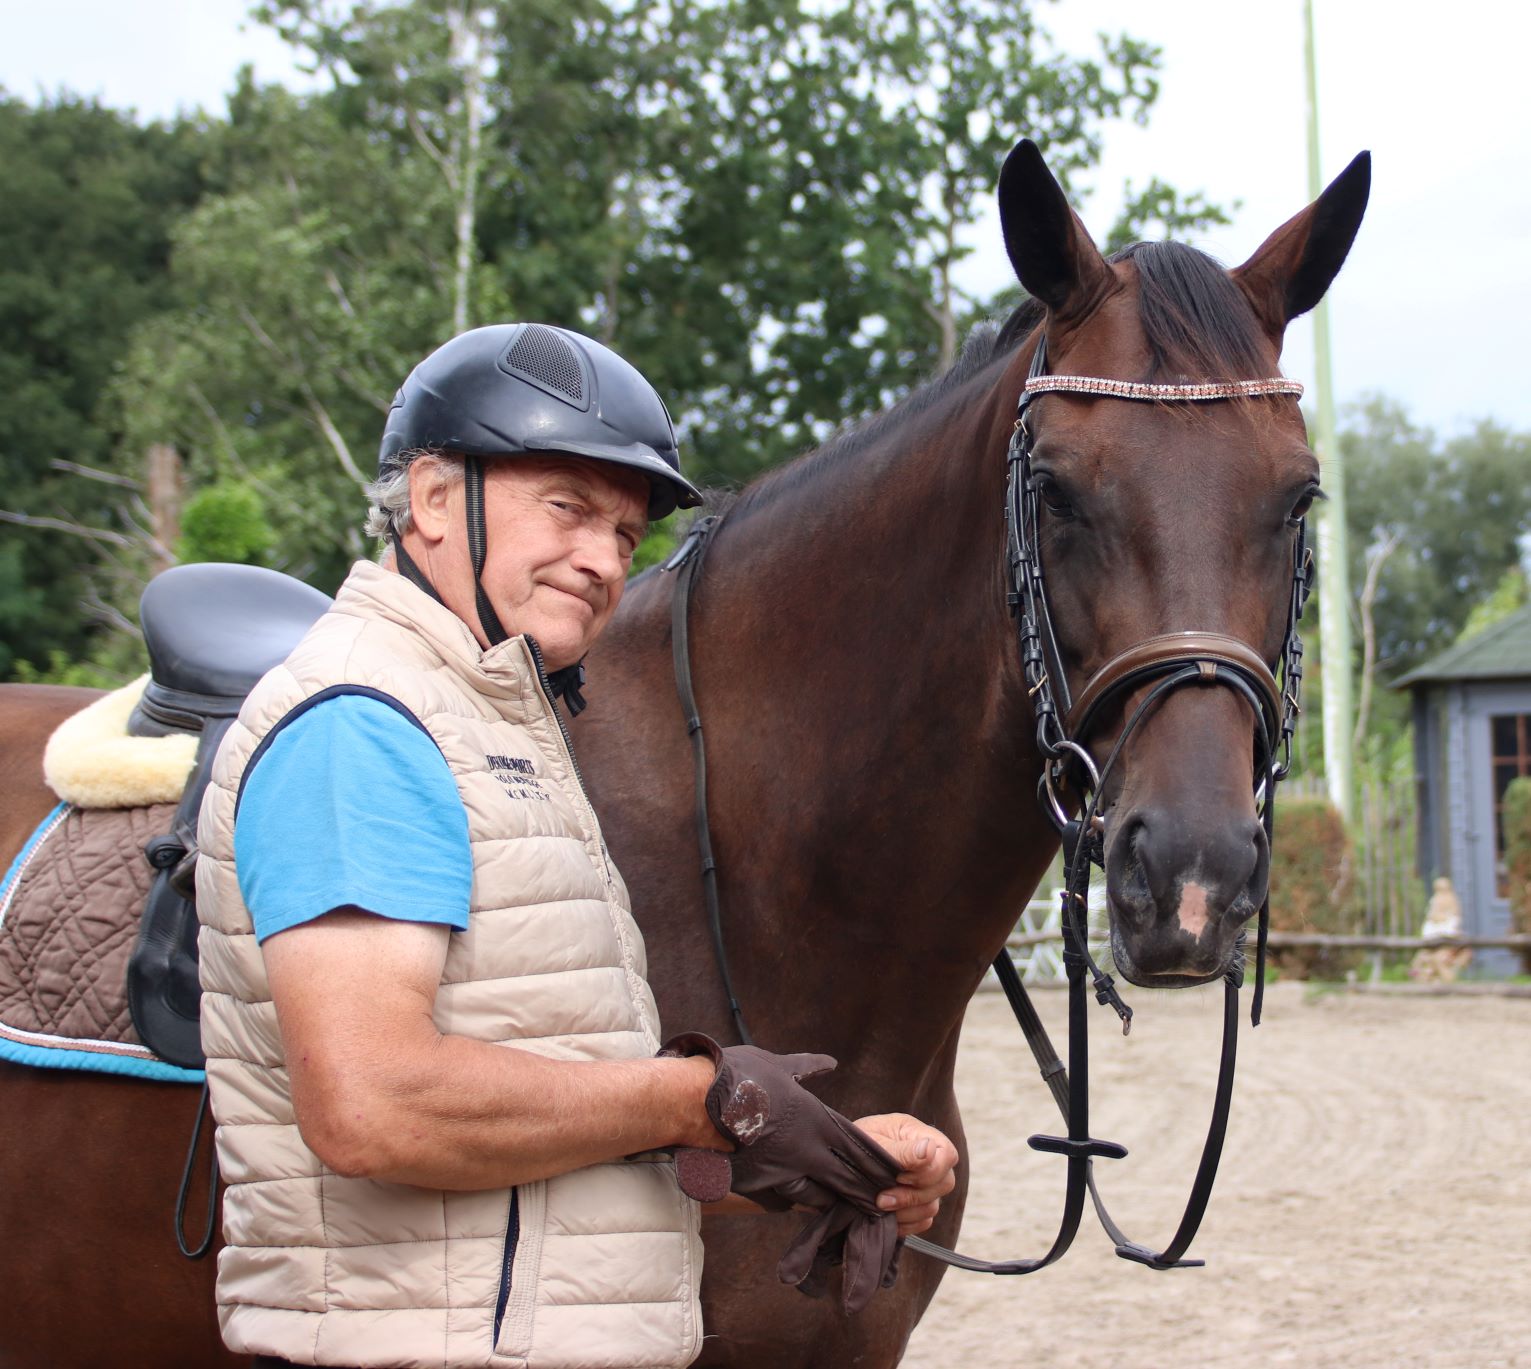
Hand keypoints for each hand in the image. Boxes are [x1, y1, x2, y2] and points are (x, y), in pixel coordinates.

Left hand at [851, 1114, 958, 1236]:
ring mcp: (924, 1183)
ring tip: (879, 1205)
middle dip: (913, 1195)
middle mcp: (927, 1159)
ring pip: (934, 1205)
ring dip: (906, 1211)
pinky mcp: (916, 1205)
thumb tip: (930, 1150)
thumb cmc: (854, 1143)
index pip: (947, 1154)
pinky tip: (886, 1216)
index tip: (900, 1176)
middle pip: (945, 1183)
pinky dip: (906, 1223)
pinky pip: (924, 1221)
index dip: (930, 1170)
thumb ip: (902, 1150)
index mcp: (919, 1135)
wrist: (835, 1162)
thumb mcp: (873, 1141)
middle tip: (883, 1197)